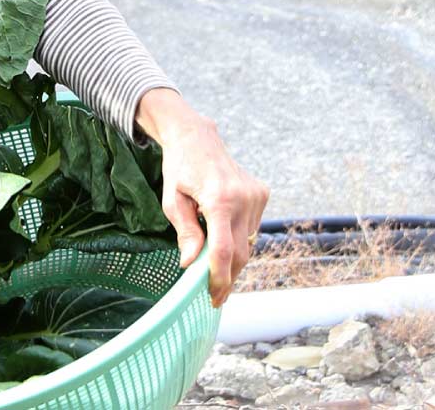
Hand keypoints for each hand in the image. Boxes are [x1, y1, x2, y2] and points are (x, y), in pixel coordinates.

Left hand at [135, 87, 268, 308]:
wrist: (197, 137)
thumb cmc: (179, 168)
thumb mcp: (172, 200)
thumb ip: (185, 233)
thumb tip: (190, 264)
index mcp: (219, 199)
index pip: (224, 250)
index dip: (219, 278)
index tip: (213, 296)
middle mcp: (243, 198)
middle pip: (240, 252)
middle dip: (228, 277)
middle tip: (215, 296)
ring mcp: (256, 195)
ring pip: (248, 243)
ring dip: (234, 260)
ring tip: (216, 269)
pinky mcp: (262, 193)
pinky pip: (252, 228)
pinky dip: (239, 239)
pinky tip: (224, 236)